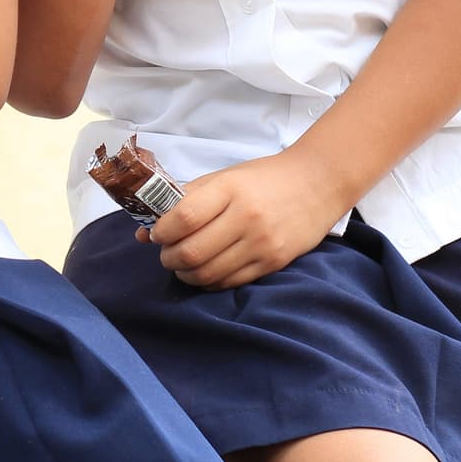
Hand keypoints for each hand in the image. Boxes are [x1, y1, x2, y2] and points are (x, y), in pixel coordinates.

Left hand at [137, 149, 347, 289]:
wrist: (317, 183)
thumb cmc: (263, 178)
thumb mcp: (223, 178)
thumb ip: (184, 201)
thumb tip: (143, 232)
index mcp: (229, 190)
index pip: (184, 218)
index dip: (161, 231)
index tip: (155, 234)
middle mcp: (246, 218)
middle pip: (192, 251)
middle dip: (168, 258)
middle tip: (165, 254)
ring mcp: (262, 244)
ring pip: (209, 273)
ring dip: (185, 274)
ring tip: (181, 265)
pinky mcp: (274, 263)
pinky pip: (231, 282)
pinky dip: (209, 281)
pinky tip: (204, 271)